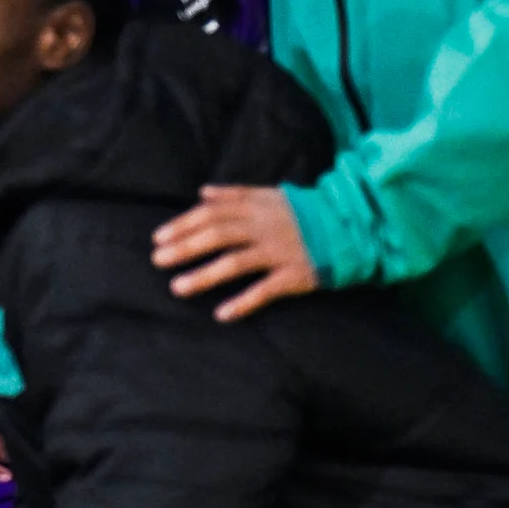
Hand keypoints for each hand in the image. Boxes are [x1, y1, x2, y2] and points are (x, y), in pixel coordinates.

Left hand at [154, 185, 317, 322]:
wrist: (350, 228)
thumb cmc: (304, 213)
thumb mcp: (271, 196)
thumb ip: (235, 194)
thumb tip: (201, 192)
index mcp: (256, 207)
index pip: (212, 213)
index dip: (183, 225)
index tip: (158, 238)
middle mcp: (264, 227)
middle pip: (219, 235)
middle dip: (185, 247)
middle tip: (158, 260)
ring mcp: (279, 252)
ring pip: (236, 263)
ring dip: (205, 276)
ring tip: (177, 287)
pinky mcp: (294, 275)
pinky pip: (266, 290)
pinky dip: (244, 302)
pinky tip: (221, 314)